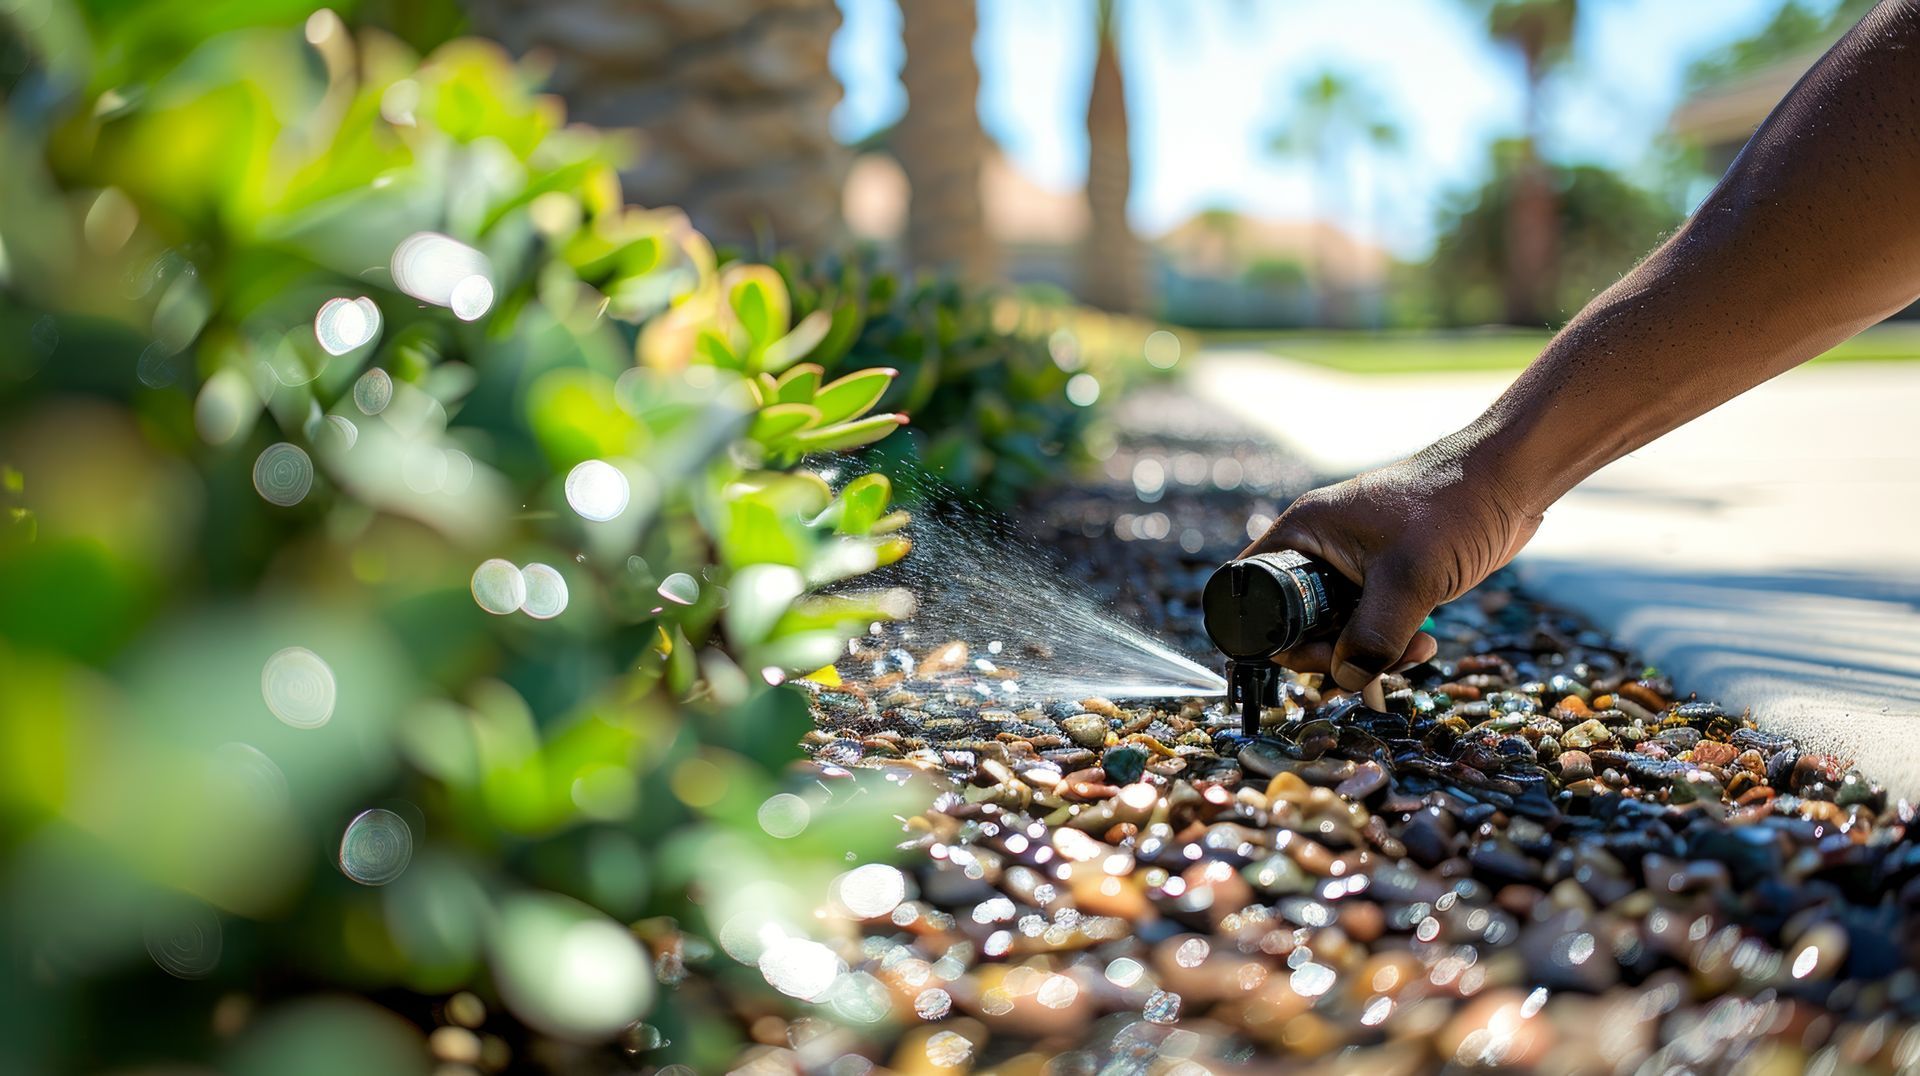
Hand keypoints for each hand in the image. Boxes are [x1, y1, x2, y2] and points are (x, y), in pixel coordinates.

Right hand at [1242, 445, 1543, 690]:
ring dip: (1370, 652)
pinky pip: (1368, 623)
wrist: (1509, 481)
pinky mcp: (1384, 576)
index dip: (1273, 633)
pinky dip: (1390, 641)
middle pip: (1297, 621)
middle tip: (1373, 664)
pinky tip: (1424, 641)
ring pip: (1337, 629)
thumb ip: (1372, 637)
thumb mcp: (1408, 580)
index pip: (1256, 591)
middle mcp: (1320, 547)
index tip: (1317, 655)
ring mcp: (1352, 563)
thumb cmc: (1452, 509)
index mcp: (1305, 532)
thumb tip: (1348, 679)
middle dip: (1333, 652)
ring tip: (1416, 650)